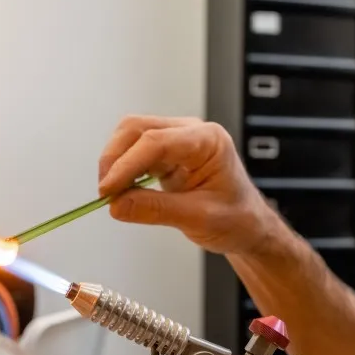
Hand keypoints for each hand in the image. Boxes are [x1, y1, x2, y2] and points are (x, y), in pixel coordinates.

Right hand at [97, 115, 284, 254]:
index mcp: (208, 141)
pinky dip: (123, 169)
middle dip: (115, 158)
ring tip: (113, 193)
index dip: (126, 164)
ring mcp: (178, 140)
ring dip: (116, 162)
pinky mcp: (167, 153)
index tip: (109, 189)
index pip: (156, 142)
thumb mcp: (198, 218)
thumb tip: (117, 205)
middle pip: (137, 129)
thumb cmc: (236, 218)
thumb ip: (156, 210)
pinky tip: (122, 190)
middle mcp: (191, 132)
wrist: (248, 225)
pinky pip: (135, 152)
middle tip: (106, 192)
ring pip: (132, 136)